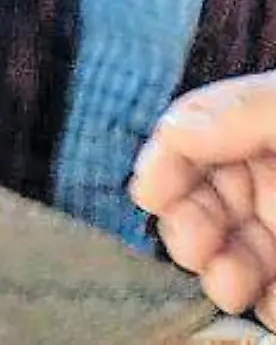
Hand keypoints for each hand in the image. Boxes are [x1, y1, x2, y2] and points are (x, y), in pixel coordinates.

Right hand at [130, 73, 275, 326]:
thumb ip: (246, 110)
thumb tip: (172, 129)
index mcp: (260, 127)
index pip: (189, 138)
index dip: (165, 164)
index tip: (152, 193)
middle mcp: (266, 177)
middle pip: (200, 200)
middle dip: (188, 226)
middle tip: (195, 249)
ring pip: (229, 253)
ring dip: (219, 273)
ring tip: (230, 287)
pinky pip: (267, 298)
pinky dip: (262, 306)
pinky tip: (269, 305)